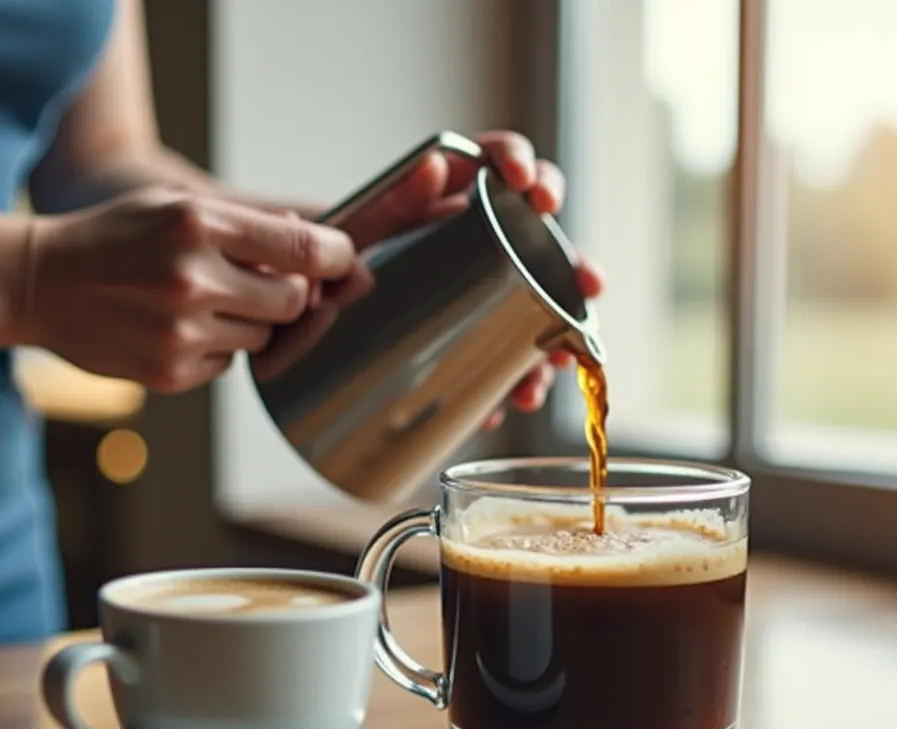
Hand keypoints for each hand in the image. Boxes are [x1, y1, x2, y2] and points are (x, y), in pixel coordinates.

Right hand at [10, 187, 354, 392]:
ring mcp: (182, 332)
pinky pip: (228, 365)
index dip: (337, 258)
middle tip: (260, 282)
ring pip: (264, 338)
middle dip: (289, 293)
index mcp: (200, 224)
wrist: (39, 283)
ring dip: (249, 322)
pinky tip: (176, 327)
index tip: (343, 262)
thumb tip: (318, 246)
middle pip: (295, 301)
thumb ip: (247, 224)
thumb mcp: (176, 206)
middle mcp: (194, 279)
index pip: (305, 251)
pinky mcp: (172, 373)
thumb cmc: (116, 237)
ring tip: (201, 301)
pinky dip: (217, 349)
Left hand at [333, 130, 605, 427]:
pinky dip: (518, 378)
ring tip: (561, 355)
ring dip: (562, 332)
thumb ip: (392, 199)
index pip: (502, 164)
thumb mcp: (360, 227)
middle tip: (585, 280)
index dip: (522, 165)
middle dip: (574, 262)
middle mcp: (482, 240)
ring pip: (539, 306)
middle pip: (543, 242)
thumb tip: (433, 166)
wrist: (310, 313)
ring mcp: (485, 290)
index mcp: (454, 196)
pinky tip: (516, 396)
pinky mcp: (476, 335)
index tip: (525, 182)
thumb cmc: (338, 260)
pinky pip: (509, 355)